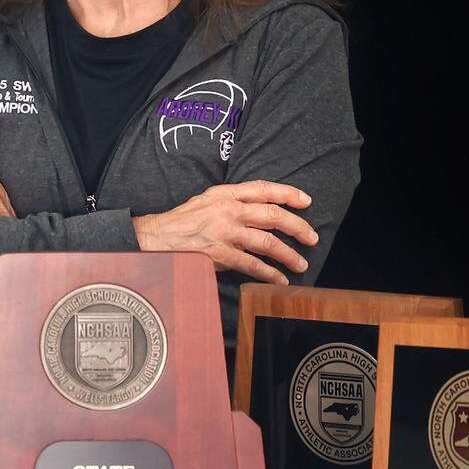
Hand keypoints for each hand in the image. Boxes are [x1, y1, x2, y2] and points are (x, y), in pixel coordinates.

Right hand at [132, 180, 317, 284]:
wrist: (156, 238)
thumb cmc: (182, 220)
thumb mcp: (207, 200)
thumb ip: (232, 200)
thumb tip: (259, 208)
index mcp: (226, 194)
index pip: (264, 189)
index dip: (288, 194)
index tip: (306, 202)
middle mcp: (228, 210)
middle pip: (273, 215)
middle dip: (298, 227)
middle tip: (312, 237)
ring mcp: (225, 233)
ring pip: (267, 242)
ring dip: (289, 254)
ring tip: (301, 264)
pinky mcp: (220, 254)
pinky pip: (252, 265)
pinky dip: (270, 274)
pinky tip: (280, 280)